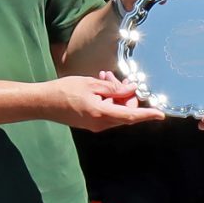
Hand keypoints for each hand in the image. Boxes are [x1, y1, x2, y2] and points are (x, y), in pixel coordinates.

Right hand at [42, 73, 160, 131]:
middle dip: (126, 95)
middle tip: (119, 78)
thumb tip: (130, 89)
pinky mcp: (90, 123)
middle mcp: (101, 124)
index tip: (161, 114)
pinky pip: (106, 112)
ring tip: (105, 77)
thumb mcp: (90, 84)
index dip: (147, 114)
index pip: (130, 116)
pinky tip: (101, 86)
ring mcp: (95, 125)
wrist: (42, 103)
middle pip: (125, 112)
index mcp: (101, 114)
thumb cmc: (63, 91)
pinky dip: (108, 100)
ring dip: (115, 95)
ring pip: (115, 111)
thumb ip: (113, 88)